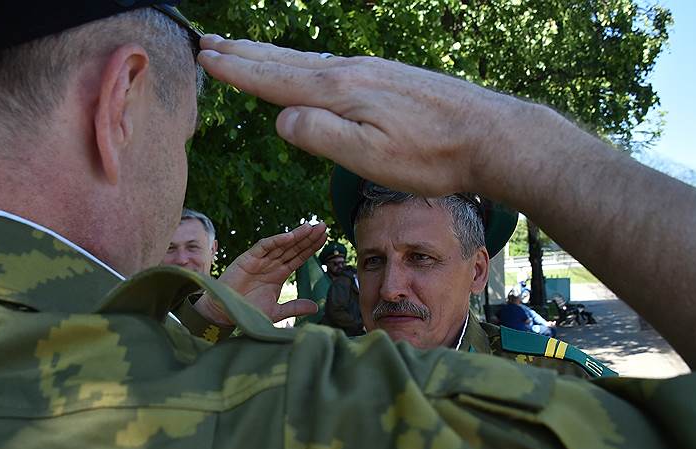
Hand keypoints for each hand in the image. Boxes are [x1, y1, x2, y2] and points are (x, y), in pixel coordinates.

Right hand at [194, 222, 327, 325]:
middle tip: (323, 226)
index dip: (311, 247)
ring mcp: (260, 260)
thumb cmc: (248, 311)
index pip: (299, 257)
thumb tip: (316, 307)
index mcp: (279, 274)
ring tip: (311, 227)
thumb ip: (295, 307)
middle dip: (308, 237)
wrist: (225, 313)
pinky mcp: (248, 258)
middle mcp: (272, 264)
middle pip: (293, 247)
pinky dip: (276, 240)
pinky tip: (290, 236)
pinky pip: (264, 246)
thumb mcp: (277, 311)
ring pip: (281, 244)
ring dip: (296, 235)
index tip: (325, 238)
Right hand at [197, 35, 539, 200]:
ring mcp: (372, 70)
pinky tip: (308, 68)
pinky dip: (304, 63)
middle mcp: (351, 73)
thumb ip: (321, 135)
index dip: (237, 70)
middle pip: (285, 62)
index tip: (205, 57)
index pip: (274, 80)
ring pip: (308, 61)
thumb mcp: (370, 157)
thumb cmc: (430, 157)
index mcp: (339, 93)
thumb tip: (282, 118)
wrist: (489, 136)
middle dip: (245, 54)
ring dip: (271, 55)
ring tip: (247, 49)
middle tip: (211, 43)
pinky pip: (332, 64)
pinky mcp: (389, 77)